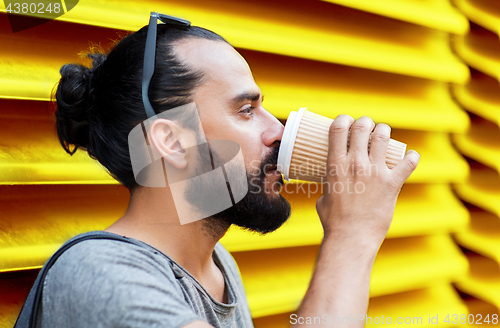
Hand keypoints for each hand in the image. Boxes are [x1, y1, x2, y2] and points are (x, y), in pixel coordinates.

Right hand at [316, 115, 418, 248]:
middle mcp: (355, 163)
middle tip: (367, 128)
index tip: (346, 122)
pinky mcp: (392, 183)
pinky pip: (408, 163)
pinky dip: (411, 157)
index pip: (339, 128)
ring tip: (383, 137)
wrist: (351, 237)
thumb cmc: (334, 221)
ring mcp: (375, 172)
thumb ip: (329, 185)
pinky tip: (410, 157)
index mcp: (335, 164)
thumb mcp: (323, 196)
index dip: (344, 119)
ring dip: (384, 132)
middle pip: (363, 126)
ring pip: (383, 136)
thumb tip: (331, 185)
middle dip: (365, 122)